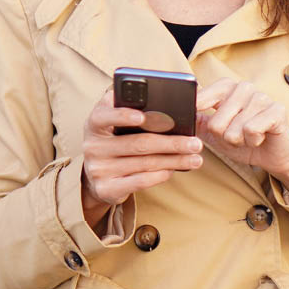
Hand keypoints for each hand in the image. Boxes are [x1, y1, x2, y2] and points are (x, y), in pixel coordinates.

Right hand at [81, 90, 203, 226]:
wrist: (95, 177)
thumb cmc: (113, 141)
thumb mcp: (113, 124)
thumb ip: (129, 108)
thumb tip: (167, 99)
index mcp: (94, 124)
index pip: (103, 116)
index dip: (122, 115)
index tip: (142, 116)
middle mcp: (92, 146)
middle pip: (137, 143)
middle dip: (170, 143)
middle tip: (195, 142)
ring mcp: (98, 169)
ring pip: (144, 163)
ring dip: (174, 161)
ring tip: (195, 158)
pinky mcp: (106, 188)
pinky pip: (139, 181)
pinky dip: (160, 175)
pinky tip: (174, 170)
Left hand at [196, 78, 288, 199]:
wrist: (271, 155)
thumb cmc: (241, 140)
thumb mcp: (212, 132)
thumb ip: (196, 121)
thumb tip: (176, 113)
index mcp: (226, 88)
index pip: (201, 97)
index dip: (196, 112)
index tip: (194, 117)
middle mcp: (243, 87)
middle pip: (216, 122)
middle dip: (224, 137)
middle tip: (236, 135)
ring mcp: (261, 97)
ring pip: (234, 130)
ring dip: (240, 141)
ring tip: (249, 137)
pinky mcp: (277, 110)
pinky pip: (251, 130)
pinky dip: (253, 141)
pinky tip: (260, 137)